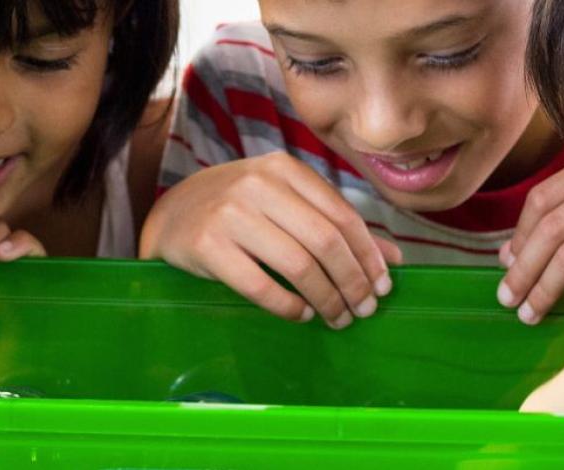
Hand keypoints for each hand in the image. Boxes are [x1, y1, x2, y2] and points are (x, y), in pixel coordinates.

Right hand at [140, 152, 402, 329]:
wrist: (171, 215)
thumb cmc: (238, 209)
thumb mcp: (285, 204)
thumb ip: (335, 225)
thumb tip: (392, 259)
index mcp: (284, 169)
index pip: (342, 214)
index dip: (368, 255)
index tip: (382, 286)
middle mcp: (257, 185)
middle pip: (324, 241)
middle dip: (352, 281)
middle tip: (364, 309)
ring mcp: (229, 214)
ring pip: (297, 265)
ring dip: (326, 299)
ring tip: (337, 318)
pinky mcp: (207, 245)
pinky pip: (260, 285)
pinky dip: (288, 306)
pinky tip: (301, 315)